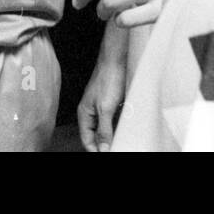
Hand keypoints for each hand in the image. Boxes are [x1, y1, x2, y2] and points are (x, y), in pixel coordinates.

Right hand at [78, 26, 126, 152]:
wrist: (117, 59)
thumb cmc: (108, 79)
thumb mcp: (106, 108)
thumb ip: (104, 130)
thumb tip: (102, 150)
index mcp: (85, 114)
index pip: (87, 140)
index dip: (96, 150)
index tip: (109, 154)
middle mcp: (92, 112)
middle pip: (97, 136)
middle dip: (106, 144)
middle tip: (119, 147)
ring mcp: (103, 107)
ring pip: (108, 128)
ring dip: (115, 135)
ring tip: (125, 141)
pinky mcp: (113, 103)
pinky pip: (116, 120)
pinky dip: (121, 125)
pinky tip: (128, 128)